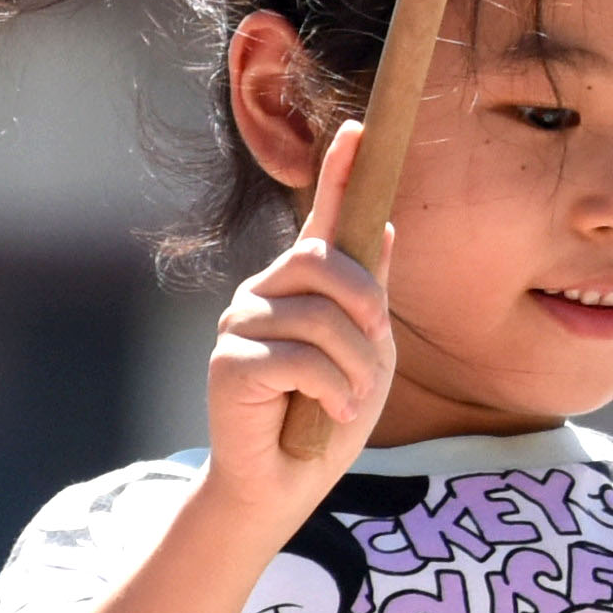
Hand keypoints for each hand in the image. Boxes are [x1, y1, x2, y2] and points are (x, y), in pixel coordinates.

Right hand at [203, 119, 394, 511]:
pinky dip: (331, 392)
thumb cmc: (327, 417)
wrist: (287, 485)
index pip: (322, 218)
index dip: (340, 172)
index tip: (360, 128)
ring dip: (354, 368)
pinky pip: (299, 359)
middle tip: (376, 352)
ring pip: (320, 318)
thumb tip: (384, 226)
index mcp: (301, 286)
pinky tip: (325, 415)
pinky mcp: (228, 362)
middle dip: (366, 307)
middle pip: (322, 260)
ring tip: (349, 401)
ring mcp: (241, 323)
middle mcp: (265, 292)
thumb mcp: (368, 353)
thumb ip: (369, 294)